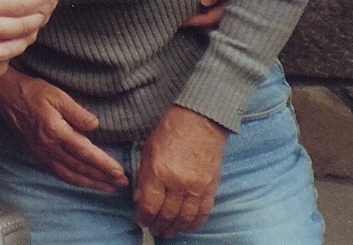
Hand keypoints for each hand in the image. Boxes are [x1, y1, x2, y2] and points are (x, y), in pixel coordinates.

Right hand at [0, 69, 127, 191]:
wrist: (6, 97)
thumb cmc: (32, 93)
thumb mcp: (57, 95)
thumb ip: (77, 112)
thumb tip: (95, 126)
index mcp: (56, 132)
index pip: (86, 153)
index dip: (104, 164)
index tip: (120, 172)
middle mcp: (49, 147)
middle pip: (81, 168)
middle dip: (103, 178)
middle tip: (121, 183)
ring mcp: (42, 154)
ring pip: (70, 175)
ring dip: (91, 183)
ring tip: (108, 187)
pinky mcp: (37, 155)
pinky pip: (58, 173)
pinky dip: (74, 181)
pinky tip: (83, 182)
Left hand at [134, 106, 226, 237]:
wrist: (200, 120)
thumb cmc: (169, 130)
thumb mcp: (147, 150)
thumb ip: (144, 176)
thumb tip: (140, 199)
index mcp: (159, 172)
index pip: (150, 205)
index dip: (144, 217)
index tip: (141, 220)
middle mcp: (178, 183)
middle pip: (167, 214)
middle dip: (158, 225)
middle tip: (153, 230)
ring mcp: (197, 187)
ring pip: (185, 217)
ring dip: (175, 228)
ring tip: (168, 232)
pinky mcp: (211, 188)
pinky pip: (203, 212)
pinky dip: (194, 223)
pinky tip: (187, 227)